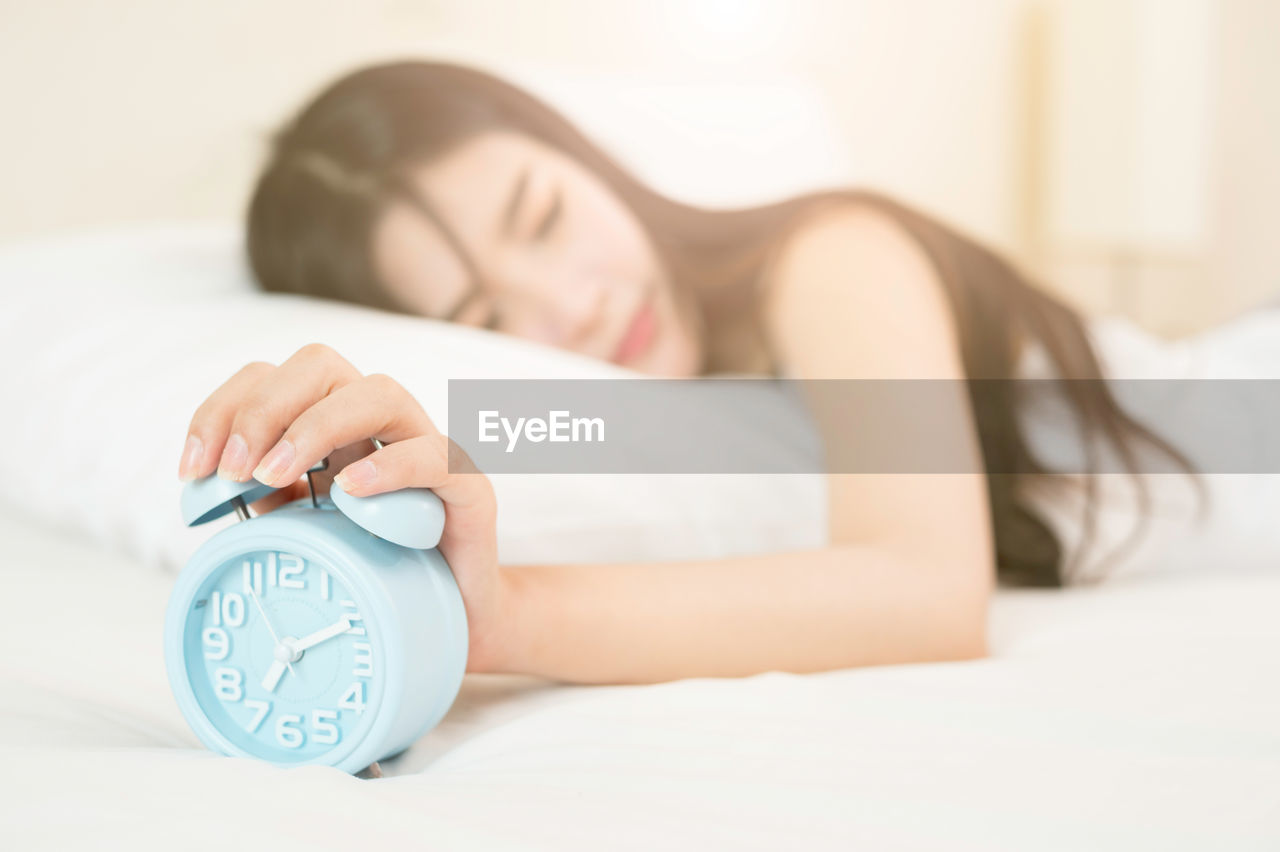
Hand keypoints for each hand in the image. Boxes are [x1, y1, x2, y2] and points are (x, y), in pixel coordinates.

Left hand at [176, 344, 513, 674]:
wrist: (452, 624)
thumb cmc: (376, 575)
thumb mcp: (301, 535)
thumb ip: (261, 504)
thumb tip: (202, 489)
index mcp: (331, 428)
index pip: (271, 378)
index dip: (222, 411)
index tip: (192, 470)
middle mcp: (379, 425)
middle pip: (320, 365)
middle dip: (263, 408)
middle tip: (235, 471)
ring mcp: (427, 449)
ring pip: (378, 392)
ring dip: (315, 427)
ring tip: (275, 477)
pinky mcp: (468, 487)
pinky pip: (436, 455)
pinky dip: (390, 465)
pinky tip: (350, 491)